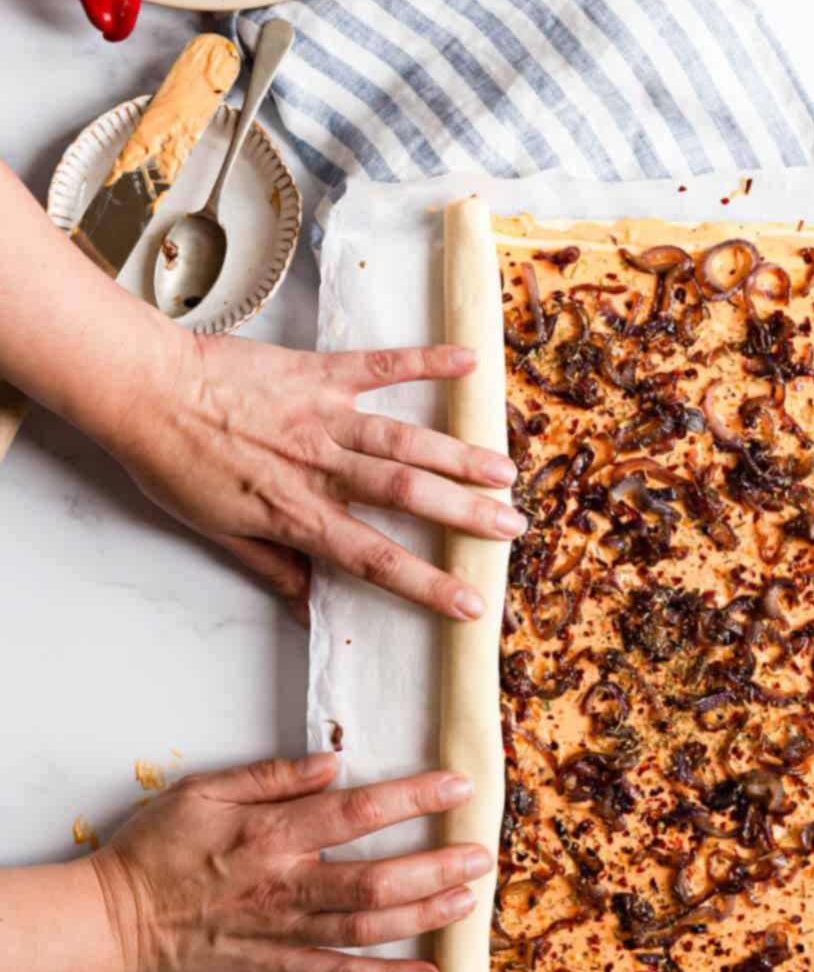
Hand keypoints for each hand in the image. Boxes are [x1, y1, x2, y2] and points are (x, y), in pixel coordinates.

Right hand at [90, 751, 489, 971]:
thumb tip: (334, 761)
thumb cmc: (154, 849)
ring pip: (367, 928)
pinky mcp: (275, 968)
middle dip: (436, 865)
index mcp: (270, 833)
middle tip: (482, 852)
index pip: (356, 811)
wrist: (111, 922)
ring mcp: (282, 932)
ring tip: (469, 901)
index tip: (457, 785)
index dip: (412, 797)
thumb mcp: (203, 789)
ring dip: (424, 916)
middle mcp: (284, 885)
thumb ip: (271, 774)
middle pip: (376, 878)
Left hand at [104, 332, 522, 622]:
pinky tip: (467, 361)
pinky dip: (424, 360)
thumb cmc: (173, 463)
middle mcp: (320, 467)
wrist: (143, 390)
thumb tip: (311, 611)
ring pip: (404, 440)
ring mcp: (323, 416)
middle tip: (513, 531)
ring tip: (505, 473)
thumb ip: (272, 567)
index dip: (426, 585)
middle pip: (406, 498)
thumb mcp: (216, 531)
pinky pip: (379, 366)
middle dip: (465, 517)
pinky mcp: (319, 372)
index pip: (372, 560)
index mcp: (296, 514)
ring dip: (459, 457)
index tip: (469, 603)